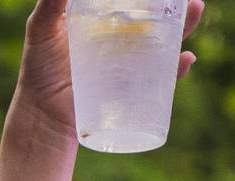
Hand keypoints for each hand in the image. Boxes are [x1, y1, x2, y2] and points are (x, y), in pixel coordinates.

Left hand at [11, 0, 203, 142]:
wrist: (43, 115)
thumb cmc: (39, 69)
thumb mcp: (41, 30)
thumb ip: (51, 4)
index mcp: (102, 18)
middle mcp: (120, 37)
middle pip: (154, 14)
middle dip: (175, 3)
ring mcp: (129, 63)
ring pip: (165, 40)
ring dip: (185, 25)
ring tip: (195, 9)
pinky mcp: (134, 88)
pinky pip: (164, 77)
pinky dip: (177, 68)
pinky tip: (185, 58)